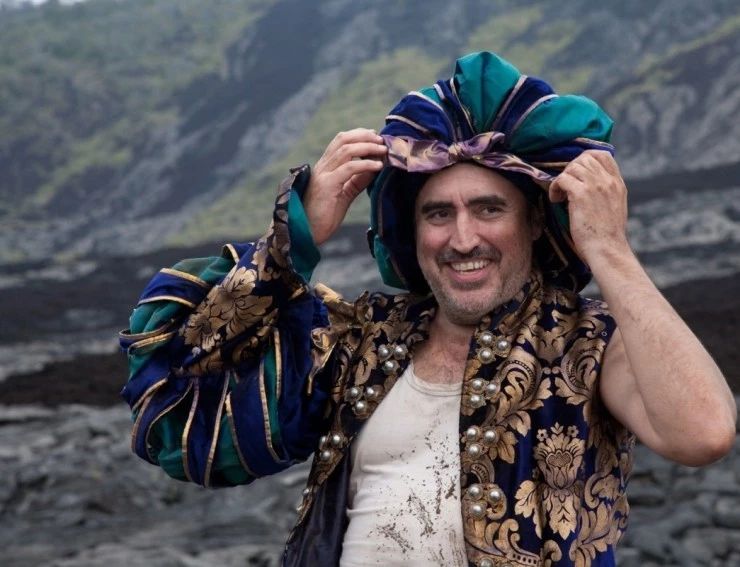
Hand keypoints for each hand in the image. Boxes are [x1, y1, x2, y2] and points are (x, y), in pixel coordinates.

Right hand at [303, 129, 386, 245]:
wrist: (307, 233)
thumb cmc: (324, 216)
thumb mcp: (345, 193)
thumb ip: (358, 180)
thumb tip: (375, 168)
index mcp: (325, 167)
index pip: (340, 141)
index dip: (359, 135)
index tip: (375, 136)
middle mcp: (322, 167)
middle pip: (343, 139)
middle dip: (365, 136)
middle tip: (382, 141)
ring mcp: (323, 174)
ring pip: (346, 150)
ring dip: (368, 147)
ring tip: (383, 150)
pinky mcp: (327, 185)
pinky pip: (348, 168)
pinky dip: (365, 164)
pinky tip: (378, 166)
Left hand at [548, 150, 629, 263]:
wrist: (607, 249)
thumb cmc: (606, 236)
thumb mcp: (614, 207)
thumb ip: (605, 193)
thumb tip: (587, 186)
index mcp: (617, 183)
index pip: (603, 155)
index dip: (585, 159)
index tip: (576, 173)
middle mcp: (608, 181)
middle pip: (584, 158)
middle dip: (570, 169)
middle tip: (565, 186)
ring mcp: (595, 185)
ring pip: (572, 167)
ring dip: (562, 179)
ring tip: (560, 195)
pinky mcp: (581, 194)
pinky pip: (562, 179)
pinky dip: (555, 188)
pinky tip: (556, 200)